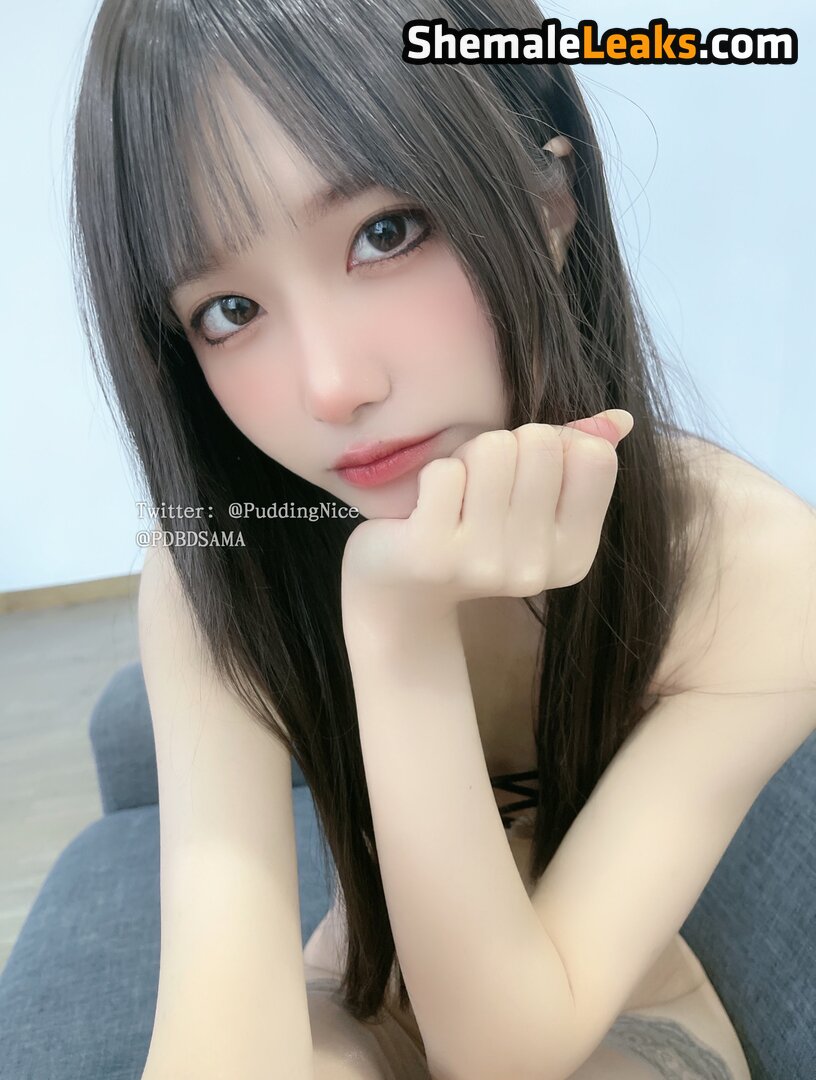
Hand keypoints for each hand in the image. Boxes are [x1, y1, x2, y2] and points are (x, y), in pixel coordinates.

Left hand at [340, 410, 633, 625]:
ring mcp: (485, 565)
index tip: (526, 476)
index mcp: (575, 557)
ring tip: (456, 494)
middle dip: (507, 447)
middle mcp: (536, 569)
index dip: (555, 445)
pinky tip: (427, 509)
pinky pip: (446, 471)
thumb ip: (578, 458)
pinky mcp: (433, 555)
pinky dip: (433, 476)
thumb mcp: (533, 499)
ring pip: (493, 449)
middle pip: (540, 443)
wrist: (403, 590)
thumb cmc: (473, 527)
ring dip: (468, 457)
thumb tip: (619, 419)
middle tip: (483, 486)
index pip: (593, 457)